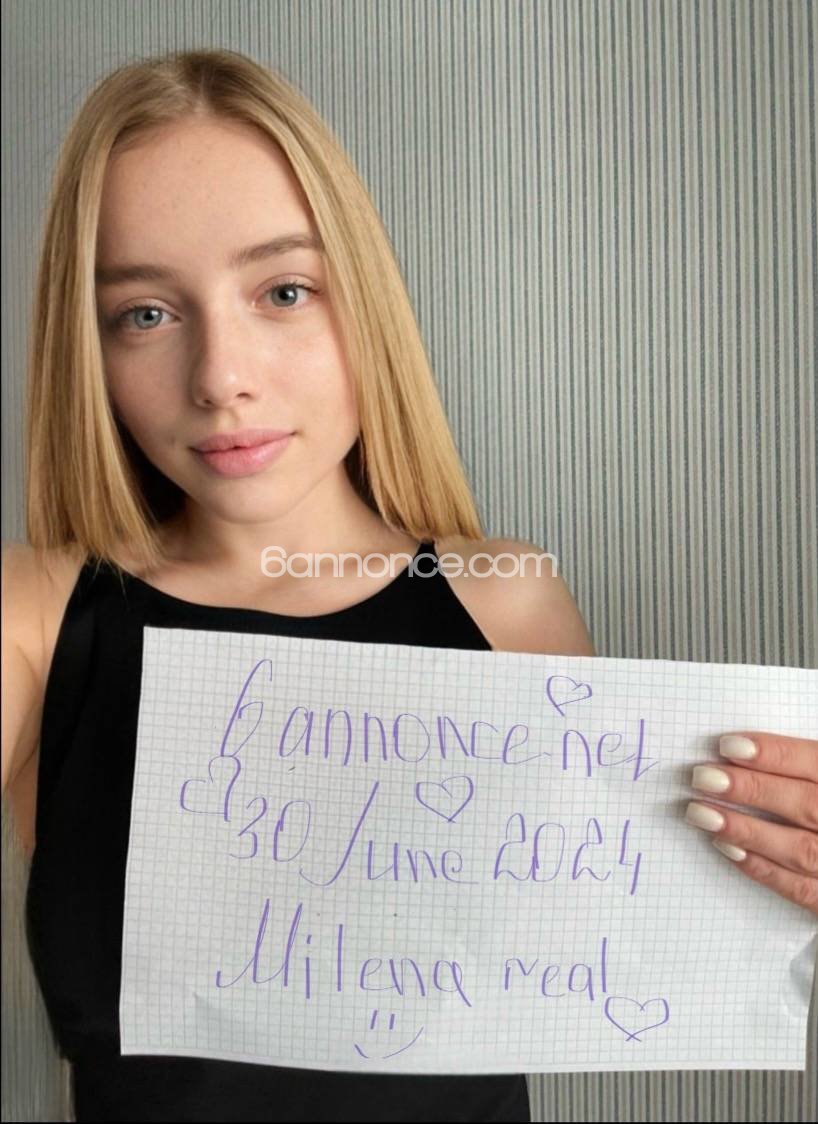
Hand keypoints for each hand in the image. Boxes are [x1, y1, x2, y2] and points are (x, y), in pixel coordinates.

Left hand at [684, 732, 817, 916]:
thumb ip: (805, 766)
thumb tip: (745, 750)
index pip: (817, 763)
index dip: (775, 755)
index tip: (728, 745)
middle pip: (806, 804)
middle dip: (751, 790)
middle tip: (703, 777)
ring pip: (801, 850)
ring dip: (747, 831)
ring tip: (701, 813)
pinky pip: (803, 890)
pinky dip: (764, 870)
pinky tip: (729, 850)